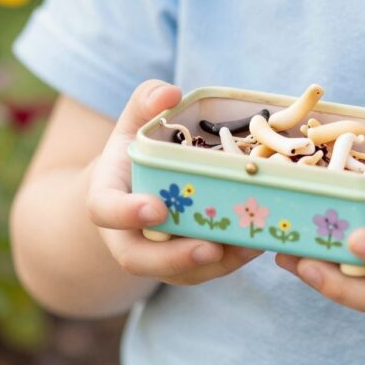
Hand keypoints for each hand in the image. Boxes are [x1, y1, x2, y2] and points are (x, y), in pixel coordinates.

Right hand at [86, 78, 263, 284]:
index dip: (126, 214)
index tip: (156, 207)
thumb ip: (145, 102)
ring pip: (179, 271)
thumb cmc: (136, 151)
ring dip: (215, 264)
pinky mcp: (183, 264)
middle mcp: (126, 234)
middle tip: (209, 248)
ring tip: (250, 243)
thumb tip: (170, 92)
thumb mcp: (134, 121)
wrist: (135, 188)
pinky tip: (260, 240)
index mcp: (107, 197)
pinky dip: (232, 259)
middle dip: (174, 257)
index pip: (104, 211)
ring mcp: (155, 254)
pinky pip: (205, 270)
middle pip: (139, 259)